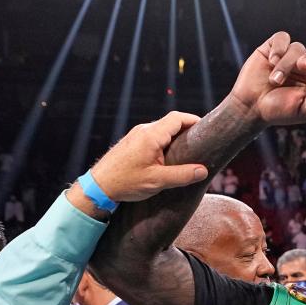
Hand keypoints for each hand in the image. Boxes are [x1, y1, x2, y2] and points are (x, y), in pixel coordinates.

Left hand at [88, 111, 209, 201]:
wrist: (98, 186)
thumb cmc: (126, 182)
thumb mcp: (157, 181)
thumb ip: (183, 175)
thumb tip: (203, 170)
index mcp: (151, 135)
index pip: (178, 118)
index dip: (194, 121)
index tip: (207, 130)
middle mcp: (144, 130)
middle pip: (171, 122)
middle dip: (188, 130)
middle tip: (201, 144)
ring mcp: (137, 134)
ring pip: (163, 129)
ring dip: (177, 137)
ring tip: (188, 152)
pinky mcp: (133, 141)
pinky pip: (154, 136)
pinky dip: (166, 142)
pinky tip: (170, 157)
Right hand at [229, 29, 305, 126]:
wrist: (252, 107)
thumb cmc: (280, 112)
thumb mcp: (305, 110)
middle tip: (302, 68)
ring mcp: (292, 54)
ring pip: (298, 48)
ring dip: (286, 65)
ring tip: (275, 80)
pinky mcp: (275, 46)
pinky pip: (283, 38)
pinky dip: (278, 50)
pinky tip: (271, 62)